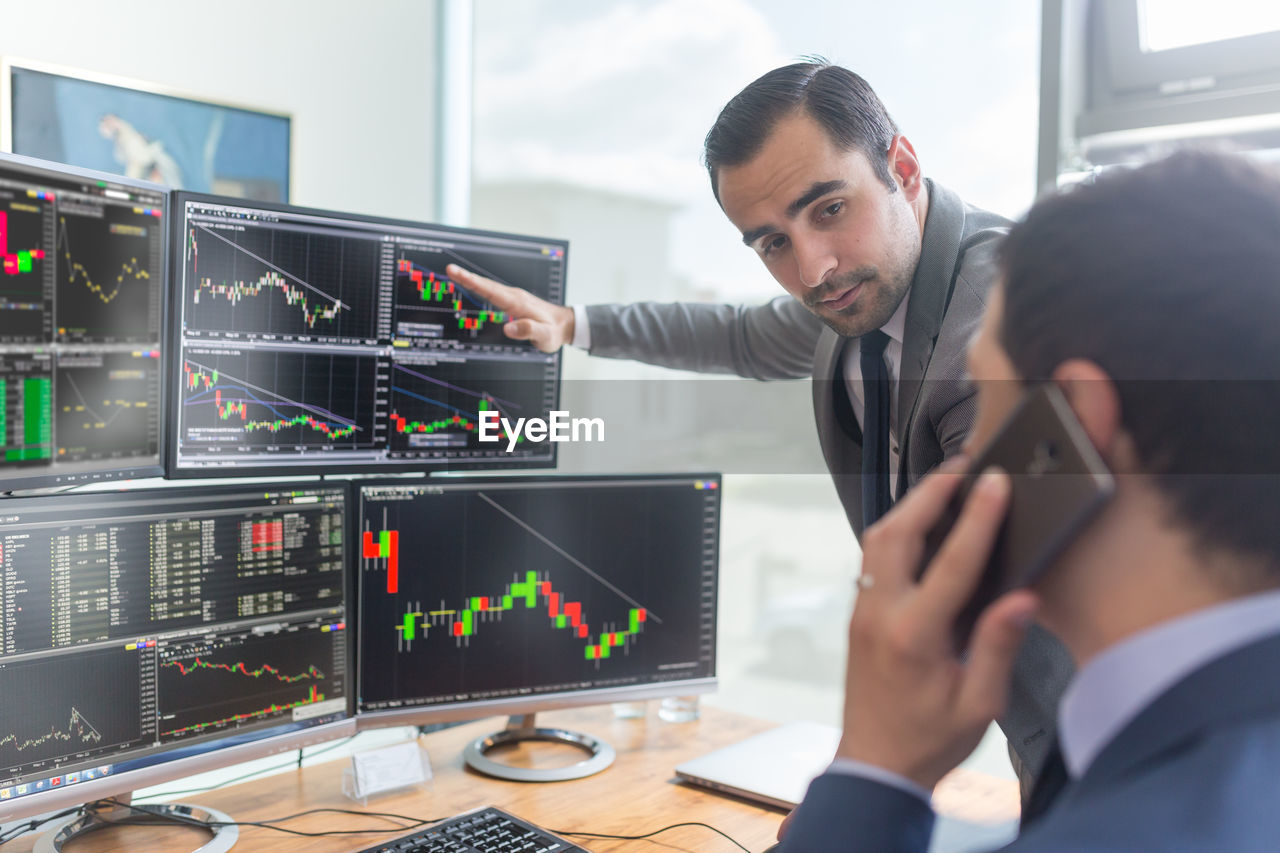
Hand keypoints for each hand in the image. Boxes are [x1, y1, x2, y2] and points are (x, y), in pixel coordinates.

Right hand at [446, 264, 574, 352]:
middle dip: (467, 277)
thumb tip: (508, 327)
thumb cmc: (554, 332)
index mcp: (518, 303)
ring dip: (471, 280)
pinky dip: (479, 287)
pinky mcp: (512, 301)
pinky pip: (492, 292)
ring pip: (488, 287)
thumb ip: (528, 331)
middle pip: (486, 285)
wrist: (564, 325)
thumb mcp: (544, 336)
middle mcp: (514, 296)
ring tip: (454, 273)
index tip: (458, 273)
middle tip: (449, 269)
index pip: (491, 291)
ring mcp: (512, 297)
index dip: (473, 282)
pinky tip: (470, 285)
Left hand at [837, 461, 1038, 790]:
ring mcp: (862, 611)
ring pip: (877, 541)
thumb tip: (1023, 597)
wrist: (875, 764)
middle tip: (964, 467)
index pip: (952, 562)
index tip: (996, 482)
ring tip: (945, 485)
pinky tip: (922, 525)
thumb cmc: (929, 740)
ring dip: (910, 508)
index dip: (978, 518)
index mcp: (914, 635)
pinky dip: (897, 531)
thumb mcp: (978, 704)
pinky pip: (872, 559)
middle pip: (898, 533)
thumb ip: (998, 646)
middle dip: (930, 493)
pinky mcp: (858, 615)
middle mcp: (880, 614)